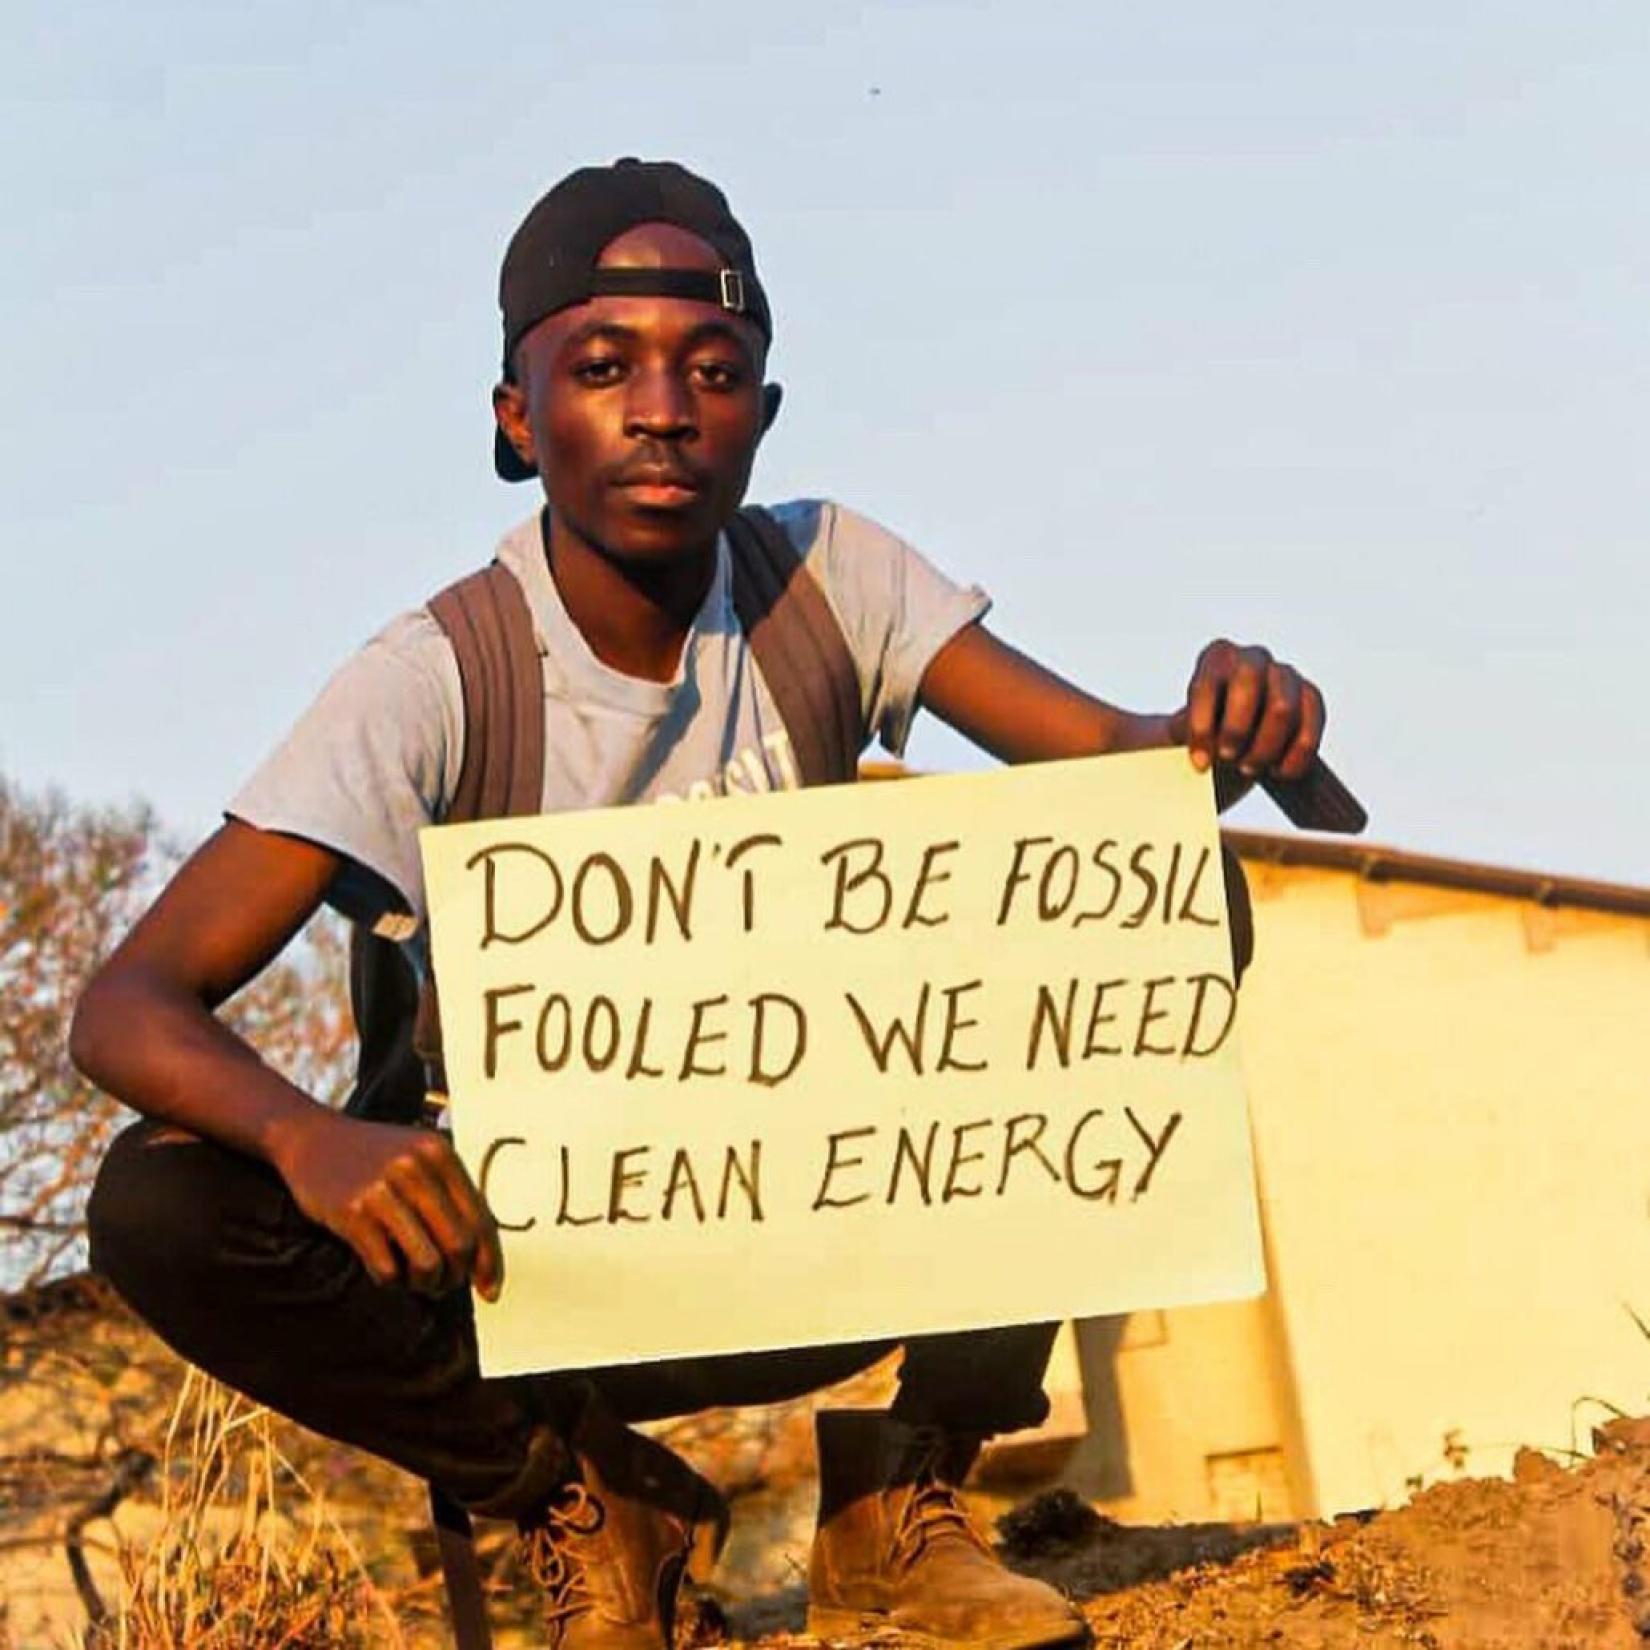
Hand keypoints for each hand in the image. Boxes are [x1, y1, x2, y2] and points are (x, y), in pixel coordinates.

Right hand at [274, 1110, 503, 1300]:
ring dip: (426, 1284)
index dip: (490, 1261)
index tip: (490, 1290)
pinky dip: (391, 1280)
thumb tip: (480, 1254)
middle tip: (443, 1285)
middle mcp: (417, 1168)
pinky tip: (384, 1270)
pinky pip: (387, 1268)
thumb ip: (448, 1195)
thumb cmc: (370, 1155)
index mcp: (441, 1154)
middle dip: (456, 1276)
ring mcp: (384, 1189)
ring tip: (415, 1280)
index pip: (481, 1219)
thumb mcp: (417, 1158)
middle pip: (460, 1245)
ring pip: (429, 1262)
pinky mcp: (353, 1212)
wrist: (310, 1137)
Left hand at [1168, 640, 1324, 780]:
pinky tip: (1277, 773)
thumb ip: (1180, 733)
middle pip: (1248, 684)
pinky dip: (1294, 758)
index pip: (1207, 686)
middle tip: (1227, 758)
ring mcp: (1286, 675)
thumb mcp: (1183, 732)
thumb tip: (1181, 748)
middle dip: (1236, 728)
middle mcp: (1253, 658)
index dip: (1202, 728)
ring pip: (1281, 709)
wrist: (1233, 743)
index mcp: (1217, 657)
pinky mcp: (1311, 699)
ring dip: (1264, 747)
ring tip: (1248, 768)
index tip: (1199, 764)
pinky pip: (1310, 728)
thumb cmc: (1203, 735)